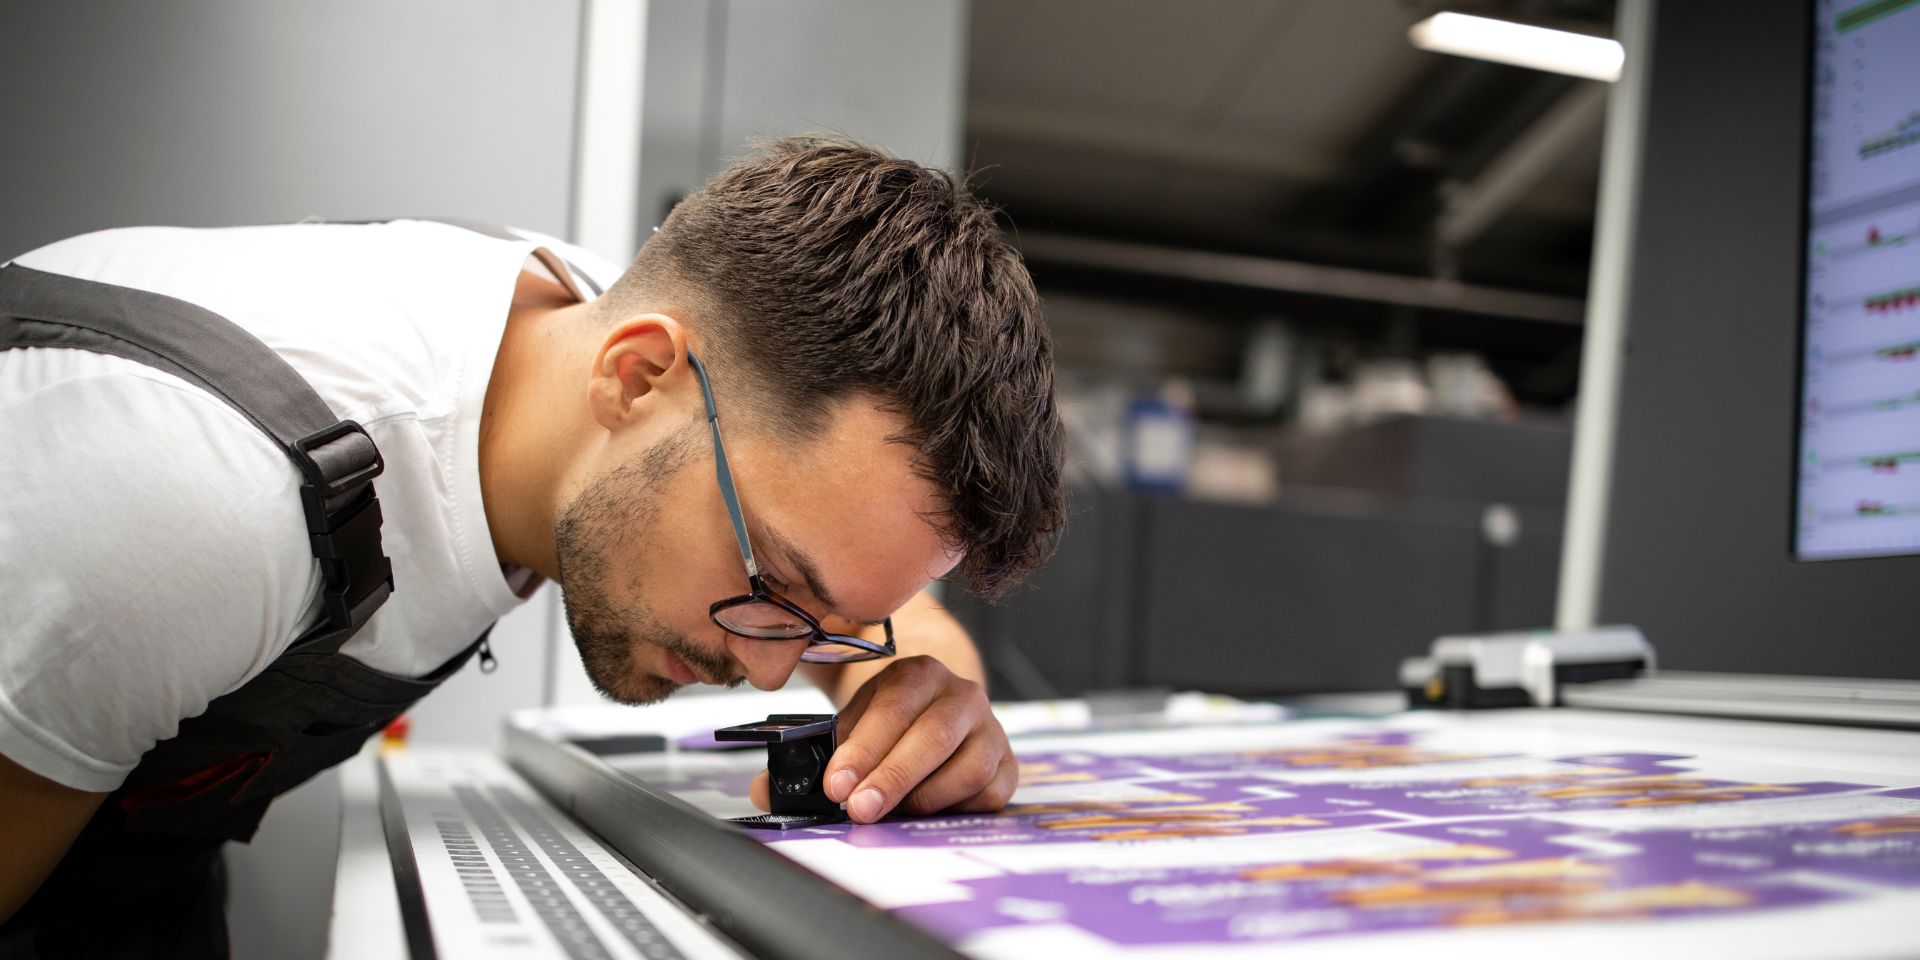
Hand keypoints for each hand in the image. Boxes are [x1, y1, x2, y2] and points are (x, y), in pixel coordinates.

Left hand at [749, 655, 1014, 822]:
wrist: (939, 707)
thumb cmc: (890, 721)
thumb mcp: (850, 722)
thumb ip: (811, 755)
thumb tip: (766, 792)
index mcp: (918, 673)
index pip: (892, 707)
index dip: (863, 749)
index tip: (836, 785)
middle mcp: (960, 694)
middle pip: (932, 737)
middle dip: (891, 778)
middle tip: (860, 809)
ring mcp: (990, 727)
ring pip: (968, 767)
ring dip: (926, 797)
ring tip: (894, 813)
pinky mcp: (1008, 762)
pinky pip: (991, 791)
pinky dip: (959, 807)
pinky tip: (930, 811)